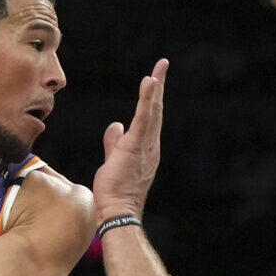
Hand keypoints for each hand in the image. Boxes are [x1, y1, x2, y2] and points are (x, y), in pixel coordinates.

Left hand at [92, 59, 167, 226]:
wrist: (117, 211)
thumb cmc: (115, 192)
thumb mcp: (113, 160)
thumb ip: (114, 142)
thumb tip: (115, 126)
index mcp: (145, 149)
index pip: (150, 118)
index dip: (152, 98)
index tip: (153, 80)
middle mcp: (151, 146)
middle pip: (156, 111)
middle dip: (158, 86)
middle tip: (162, 65)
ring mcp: (146, 146)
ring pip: (153, 112)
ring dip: (156, 88)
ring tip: (159, 68)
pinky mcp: (136, 146)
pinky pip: (144, 118)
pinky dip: (148, 99)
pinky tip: (150, 82)